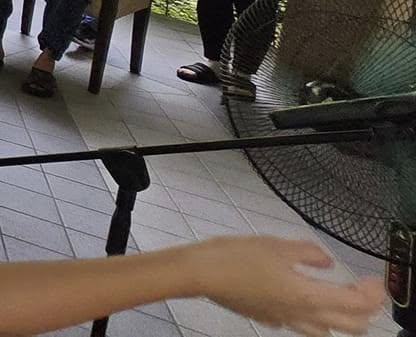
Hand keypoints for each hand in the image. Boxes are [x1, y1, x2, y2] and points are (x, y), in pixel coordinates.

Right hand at [190, 236, 382, 335]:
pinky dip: (315, 317)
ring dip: (343, 319)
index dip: (373, 293)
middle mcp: (301, 315)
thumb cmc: (236, 256)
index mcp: (307, 296)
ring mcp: (285, 320)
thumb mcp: (277, 245)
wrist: (201, 273)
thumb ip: (309, 253)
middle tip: (363, 290)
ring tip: (341, 299)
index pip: (357, 304)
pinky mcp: (269, 319)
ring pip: (328, 332)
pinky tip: (303, 299)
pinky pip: (302, 326)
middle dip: (365, 311)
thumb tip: (325, 261)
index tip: (374, 279)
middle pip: (351, 327)